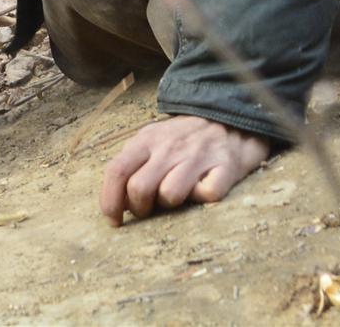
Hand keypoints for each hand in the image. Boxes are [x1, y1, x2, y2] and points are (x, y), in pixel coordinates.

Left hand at [99, 115, 271, 224]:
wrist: (231, 118)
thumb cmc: (184, 138)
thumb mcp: (153, 141)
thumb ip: (133, 164)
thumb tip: (119, 202)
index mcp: (146, 140)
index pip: (116, 171)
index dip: (109, 201)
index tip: (113, 221)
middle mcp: (169, 147)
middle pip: (139, 188)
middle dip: (140, 209)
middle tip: (150, 209)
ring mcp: (198, 156)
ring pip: (170, 195)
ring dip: (172, 204)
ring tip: (180, 194)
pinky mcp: (226, 166)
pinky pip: (208, 195)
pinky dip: (204, 198)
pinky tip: (205, 187)